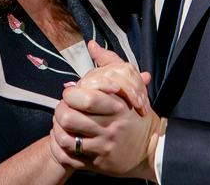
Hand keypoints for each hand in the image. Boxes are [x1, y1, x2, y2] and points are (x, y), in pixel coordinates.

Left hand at [49, 43, 160, 179]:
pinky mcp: (97, 165)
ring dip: (57, 129)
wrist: (151, 149)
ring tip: (60, 124)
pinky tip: (62, 139)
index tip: (71, 94)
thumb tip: (92, 45)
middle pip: (70, 118)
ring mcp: (103, 148)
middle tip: (63, 108)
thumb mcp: (130, 87)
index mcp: (117, 107)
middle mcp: (110, 128)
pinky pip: (68, 158)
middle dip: (60, 111)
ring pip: (66, 139)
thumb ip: (109, 63)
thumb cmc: (136, 115)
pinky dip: (59, 148)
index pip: (86, 98)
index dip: (70, 95)